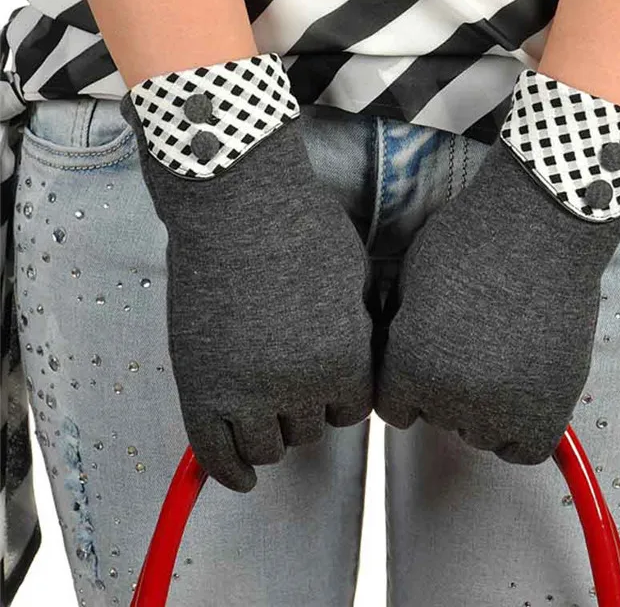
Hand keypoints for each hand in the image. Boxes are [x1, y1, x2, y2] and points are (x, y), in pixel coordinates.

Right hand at [121, 54, 372, 491]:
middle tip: (290, 381)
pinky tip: (238, 479)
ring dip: (270, 435)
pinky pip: (213, 453)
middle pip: (309, 430)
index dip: (339, 394)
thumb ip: (357, 333)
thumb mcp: (355, 279)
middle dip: (305, 408)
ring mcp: (244, 390)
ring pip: (267, 449)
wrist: (235, 203)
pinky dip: (226, 472)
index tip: (325, 379)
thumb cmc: (302, 228)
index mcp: (345, 360)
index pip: (352, 411)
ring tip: (266, 415)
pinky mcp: (198, 386)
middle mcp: (299, 386)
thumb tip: (356, 365)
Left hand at [376, 68, 619, 464]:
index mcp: (411, 364)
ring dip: (485, 407)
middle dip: (446, 386)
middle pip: (438, 416)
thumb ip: (403, 334)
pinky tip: (521, 392)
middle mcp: (453, 396)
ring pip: (480, 434)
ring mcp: (506, 404)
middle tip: (472, 343)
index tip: (427, 354)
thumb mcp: (411, 281)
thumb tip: (401, 359)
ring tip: (501, 356)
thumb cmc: (471, 239)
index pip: (394, 407)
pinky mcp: (554, 403)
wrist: (542, 223)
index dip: (407, 379)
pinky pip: (525, 448)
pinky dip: (520, 430)